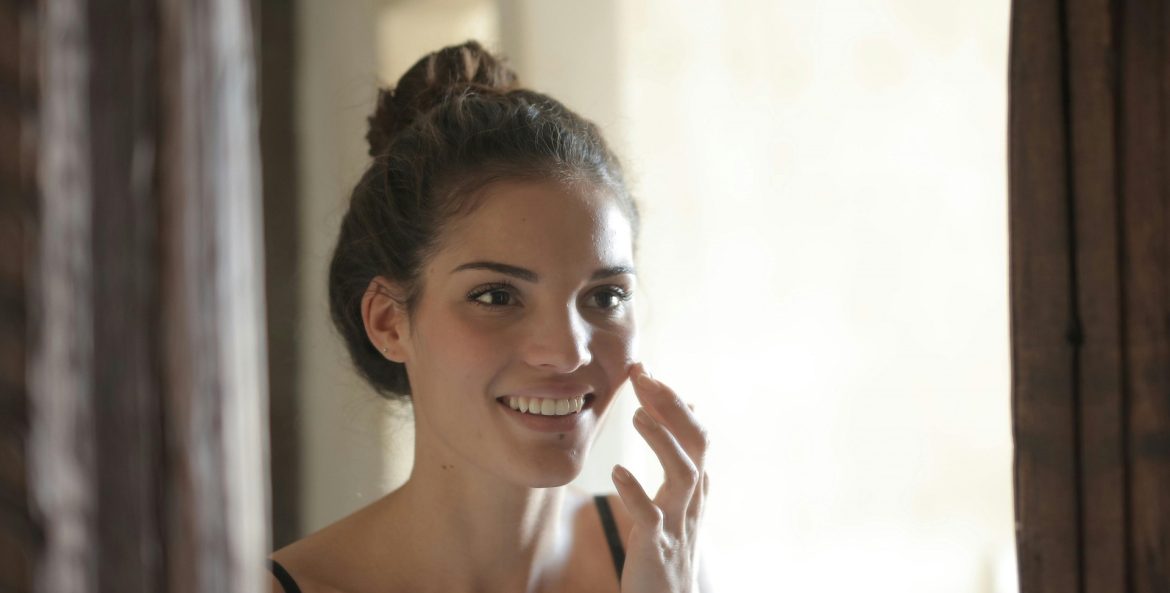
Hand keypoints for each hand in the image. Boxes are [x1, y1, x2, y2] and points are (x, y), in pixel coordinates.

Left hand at [611, 363, 709, 592]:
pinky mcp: (657, 548)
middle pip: (697, 444)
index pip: (694, 431)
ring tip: (638, 416)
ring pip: (683, 475)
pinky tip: (617, 473)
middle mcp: (692, 500)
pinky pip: (651, 518)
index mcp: (694, 486)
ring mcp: (677, 524)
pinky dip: (636, 494)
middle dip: (673, 407)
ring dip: (663, 442)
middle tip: (644, 377)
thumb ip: (681, 455)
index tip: (644, 370)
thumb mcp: (678, 498)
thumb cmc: (668, 547)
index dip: (673, 400)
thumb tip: (691, 406)